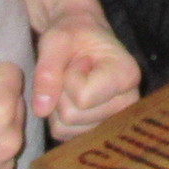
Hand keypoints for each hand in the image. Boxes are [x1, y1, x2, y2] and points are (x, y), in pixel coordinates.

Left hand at [33, 16, 139, 136]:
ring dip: (57, 104)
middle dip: (60, 92)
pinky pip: (62, 134)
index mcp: (127, 75)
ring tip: (72, 81)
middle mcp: (128, 103)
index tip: (79, 59)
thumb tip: (41, 110)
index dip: (68, 78)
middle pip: (72, 116)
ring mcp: (113, 120)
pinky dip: (56, 115)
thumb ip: (48, 70)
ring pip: (66, 128)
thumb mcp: (56, 40)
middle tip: (72, 69)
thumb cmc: (73, 33)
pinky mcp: (97, 130)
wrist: (81, 37)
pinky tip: (70, 95)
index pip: (83, 97)